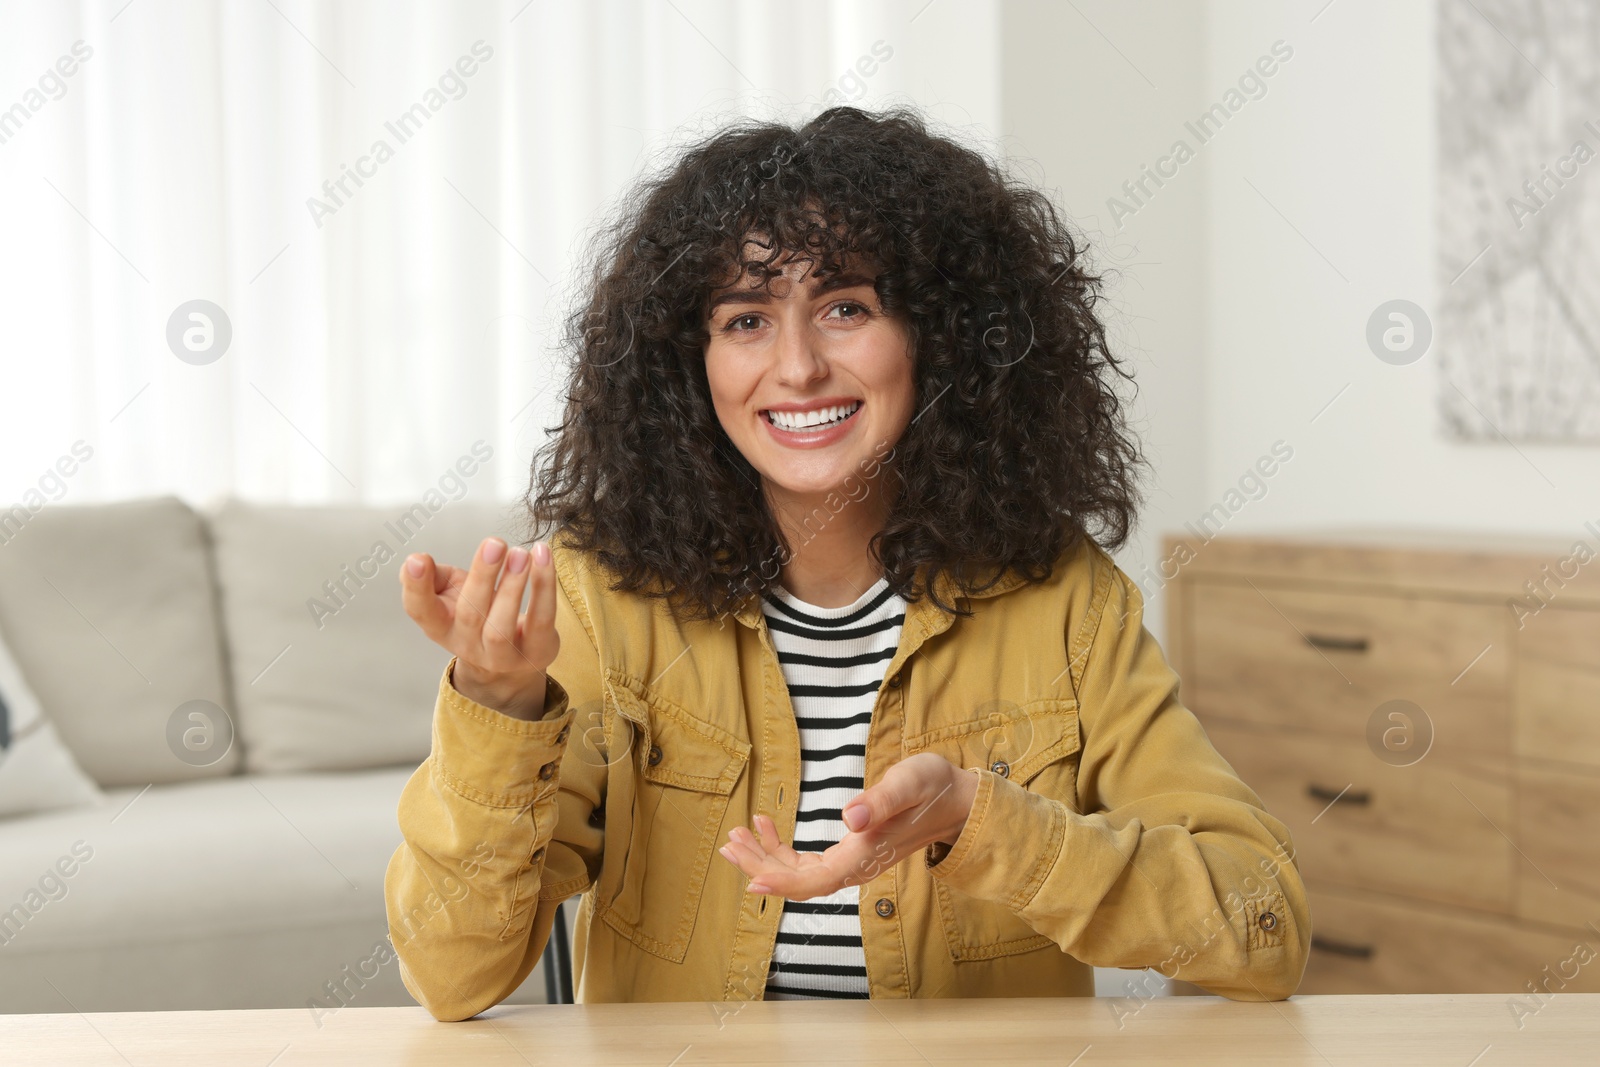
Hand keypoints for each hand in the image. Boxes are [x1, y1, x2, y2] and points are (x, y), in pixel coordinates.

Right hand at [400, 536, 558, 719]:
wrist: (512, 655)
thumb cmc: (478, 612)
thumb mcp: (450, 593)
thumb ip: (434, 575)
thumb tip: (418, 563)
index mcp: (441, 626)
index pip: (421, 611)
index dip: (416, 587)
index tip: (418, 559)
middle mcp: (468, 645)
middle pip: (469, 613)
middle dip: (482, 576)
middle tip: (494, 544)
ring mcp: (502, 655)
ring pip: (502, 624)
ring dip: (512, 585)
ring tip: (520, 554)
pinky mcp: (536, 652)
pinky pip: (541, 619)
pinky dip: (543, 588)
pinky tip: (543, 559)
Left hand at [717, 752, 978, 899]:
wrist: (957, 800)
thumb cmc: (934, 787)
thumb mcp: (910, 783)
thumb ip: (880, 801)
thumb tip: (849, 818)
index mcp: (866, 854)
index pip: (817, 880)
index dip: (783, 883)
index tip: (751, 882)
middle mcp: (857, 865)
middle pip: (800, 880)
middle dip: (760, 865)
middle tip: (729, 844)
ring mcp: (853, 861)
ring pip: (800, 872)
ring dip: (765, 857)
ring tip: (736, 836)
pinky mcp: (851, 851)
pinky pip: (809, 861)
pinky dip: (782, 847)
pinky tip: (766, 826)